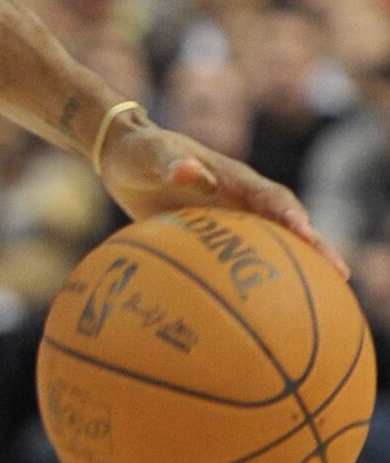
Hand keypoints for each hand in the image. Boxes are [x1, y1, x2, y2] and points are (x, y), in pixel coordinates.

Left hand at [99, 118, 347, 277]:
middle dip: (315, 248)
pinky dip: (255, 278)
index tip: (306, 235)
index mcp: (234, 179)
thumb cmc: (140, 152)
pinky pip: (239, 259)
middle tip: (340, 276)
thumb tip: (191, 172)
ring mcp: (229, 220)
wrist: (123, 159)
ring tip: (322, 300)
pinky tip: (257, 310)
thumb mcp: (151, 154)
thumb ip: (171, 162)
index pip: (272, 198)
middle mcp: (240, 200)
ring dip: (295, 268)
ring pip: (270, 246)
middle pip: (286, 226)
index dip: (291, 215)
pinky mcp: (213, 238)